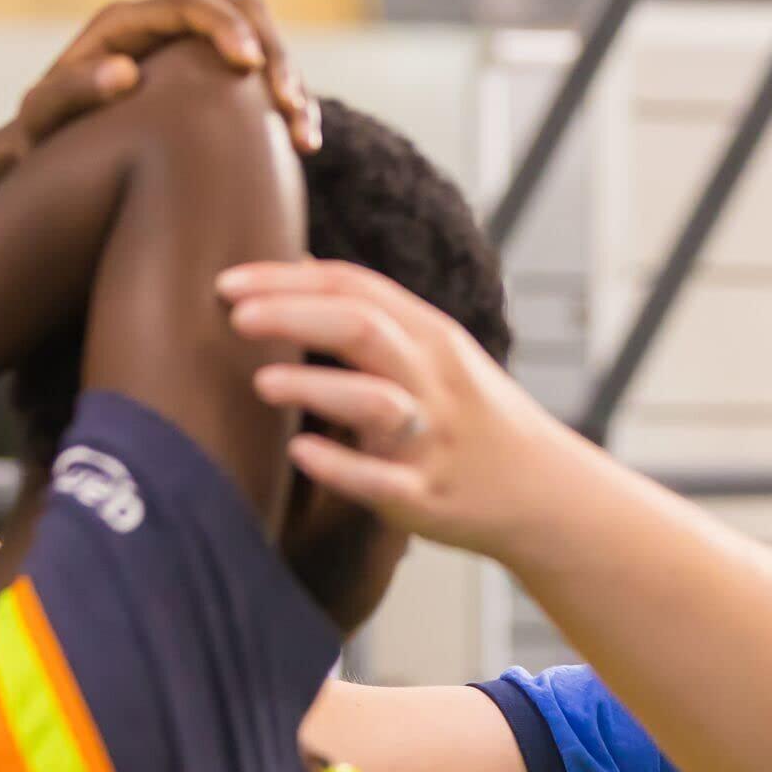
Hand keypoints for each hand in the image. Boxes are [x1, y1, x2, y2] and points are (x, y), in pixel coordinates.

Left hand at [14, 0, 320, 158]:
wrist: (49, 164)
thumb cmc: (40, 140)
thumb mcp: (42, 118)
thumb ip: (73, 93)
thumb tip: (126, 72)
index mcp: (128, 24)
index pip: (191, 4)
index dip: (226, 27)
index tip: (249, 64)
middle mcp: (168, 31)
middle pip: (243, 14)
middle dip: (275, 55)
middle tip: (289, 105)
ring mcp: (196, 58)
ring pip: (266, 48)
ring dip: (293, 87)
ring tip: (305, 138)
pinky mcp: (215, 88)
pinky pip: (266, 86)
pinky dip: (290, 109)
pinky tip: (303, 145)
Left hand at [219, 260, 592, 560]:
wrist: (543, 490)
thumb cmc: (470, 416)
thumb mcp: (435, 353)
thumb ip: (374, 319)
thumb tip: (292, 275)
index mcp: (430, 336)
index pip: (355, 288)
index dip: (287, 279)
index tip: (228, 283)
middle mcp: (433, 380)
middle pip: (362, 328)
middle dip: (295, 315)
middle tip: (234, 316)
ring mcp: (432, 439)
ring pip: (375, 401)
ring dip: (316, 387)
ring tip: (263, 383)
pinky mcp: (427, 497)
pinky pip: (382, 481)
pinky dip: (340, 467)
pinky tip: (299, 455)